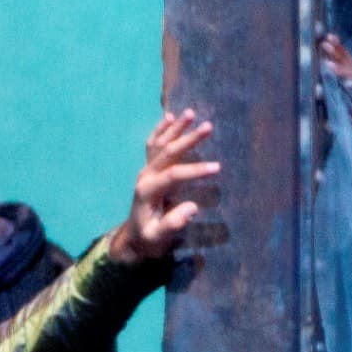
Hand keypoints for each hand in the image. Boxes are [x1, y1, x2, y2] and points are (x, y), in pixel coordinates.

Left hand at [106, 109, 218, 265]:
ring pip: (160, 144)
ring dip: (176, 128)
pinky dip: (161, 130)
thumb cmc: (149, 239)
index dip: (195, 170)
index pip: (174, 175)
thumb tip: (191, 208)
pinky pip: (152, 145)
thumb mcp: (158, 238)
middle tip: (208, 127)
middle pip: (168, 153)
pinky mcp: (147, 169)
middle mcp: (145, 176)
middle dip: (188, 139)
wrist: (133, 238)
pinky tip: (170, 116)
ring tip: (191, 113)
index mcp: (148, 192)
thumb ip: (172, 224)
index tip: (217, 168)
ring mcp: (145, 170)